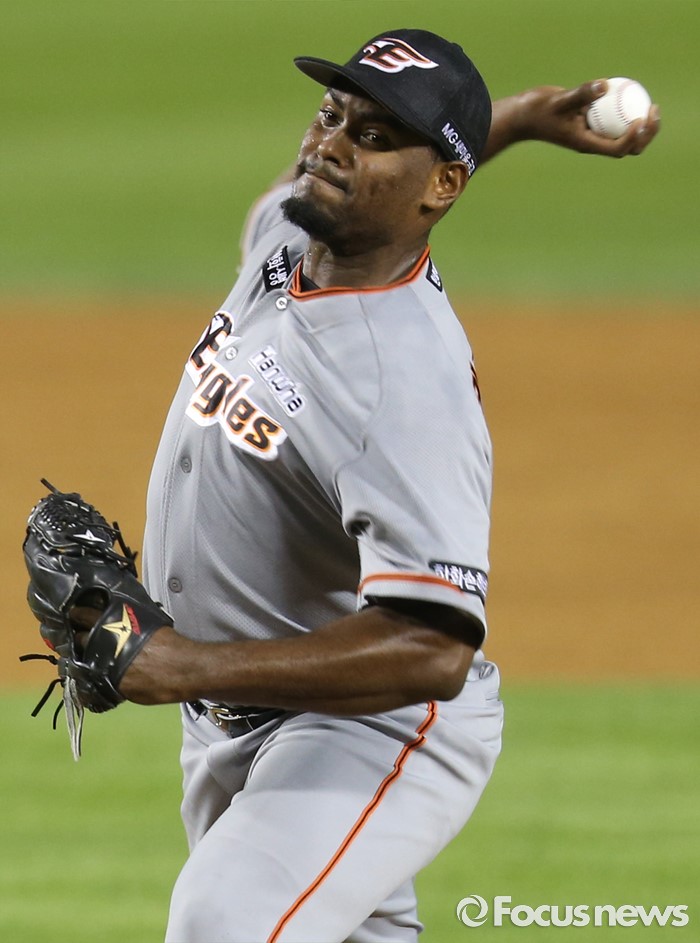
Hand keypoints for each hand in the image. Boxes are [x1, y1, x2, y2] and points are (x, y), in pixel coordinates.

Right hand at [516, 80, 659, 155]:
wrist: (525, 115)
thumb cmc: (538, 111)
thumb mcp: (559, 101)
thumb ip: (581, 94)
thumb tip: (604, 85)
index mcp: (587, 143)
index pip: (617, 148)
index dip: (633, 137)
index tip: (639, 119)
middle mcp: (593, 142)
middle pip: (629, 148)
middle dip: (646, 134)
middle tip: (653, 111)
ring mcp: (594, 133)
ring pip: (626, 135)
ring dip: (643, 125)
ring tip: (652, 106)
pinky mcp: (592, 122)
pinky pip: (616, 120)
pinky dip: (627, 110)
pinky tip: (634, 92)